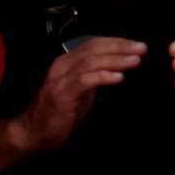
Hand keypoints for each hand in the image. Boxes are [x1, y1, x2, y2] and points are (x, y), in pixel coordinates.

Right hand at [18, 37, 146, 152]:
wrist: (34, 132)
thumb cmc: (59, 112)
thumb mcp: (82, 89)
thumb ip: (96, 76)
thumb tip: (118, 66)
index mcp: (66, 62)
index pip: (94, 44)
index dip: (117, 42)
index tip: (136, 45)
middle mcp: (62, 67)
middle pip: (93, 49)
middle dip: (120, 47)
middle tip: (140, 48)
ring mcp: (60, 80)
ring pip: (90, 62)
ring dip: (115, 60)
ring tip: (134, 61)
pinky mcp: (62, 95)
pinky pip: (84, 81)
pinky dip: (103, 77)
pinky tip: (118, 77)